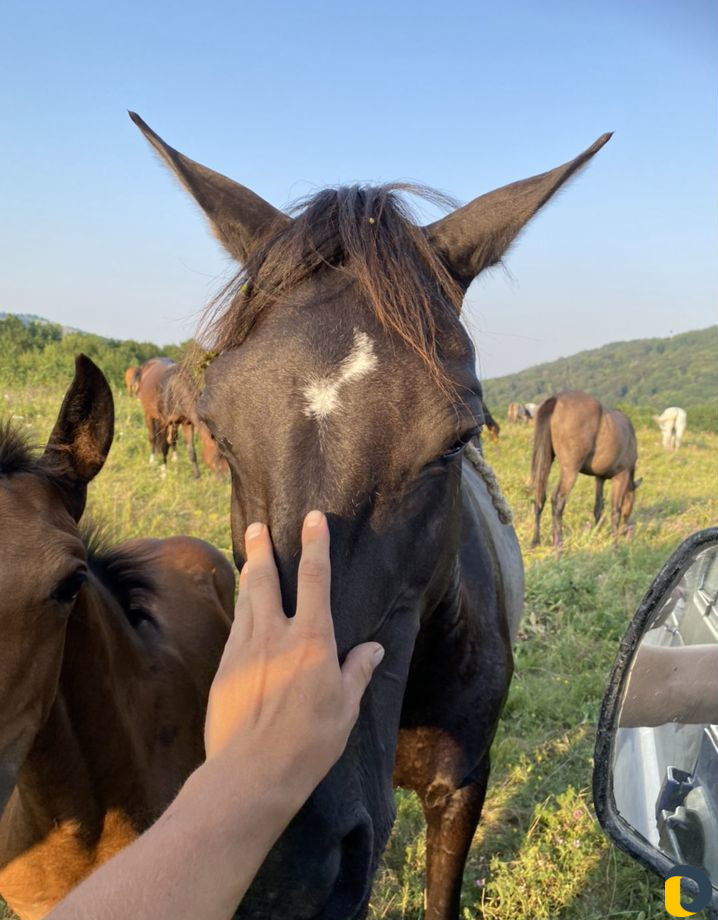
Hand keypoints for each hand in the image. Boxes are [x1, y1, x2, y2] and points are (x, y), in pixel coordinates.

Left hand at [204, 510, 383, 804]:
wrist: (251, 773)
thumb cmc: (308, 743)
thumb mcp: (344, 708)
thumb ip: (357, 672)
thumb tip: (374, 649)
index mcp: (311, 639)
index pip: (316, 579)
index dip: (315, 545)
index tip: (312, 520)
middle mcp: (275, 634)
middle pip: (266, 579)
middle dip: (262, 549)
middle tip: (256, 526)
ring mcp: (244, 649)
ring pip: (246, 601)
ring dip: (249, 576)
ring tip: (249, 559)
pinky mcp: (224, 669)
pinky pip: (235, 629)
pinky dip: (241, 613)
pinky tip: (242, 613)